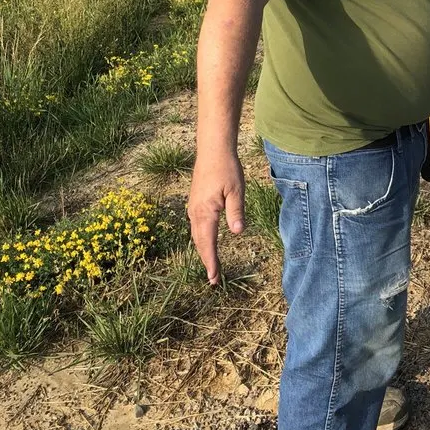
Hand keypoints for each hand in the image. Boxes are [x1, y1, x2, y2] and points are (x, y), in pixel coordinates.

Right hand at [187, 152, 245, 284]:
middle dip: (206, 261)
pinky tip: (206, 241)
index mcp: (205, 212)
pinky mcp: (194, 202)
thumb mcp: (236, 190)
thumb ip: (236, 211)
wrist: (213, 150)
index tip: (214, 278)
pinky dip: (201, 239)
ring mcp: (193, 207)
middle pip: (199, 243)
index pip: (208, 243)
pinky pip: (196, 226)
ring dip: (203, 251)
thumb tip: (237, 232)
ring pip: (196, 235)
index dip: (211, 262)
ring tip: (211, 265)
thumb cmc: (227, 168)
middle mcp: (195, 212)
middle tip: (214, 279)